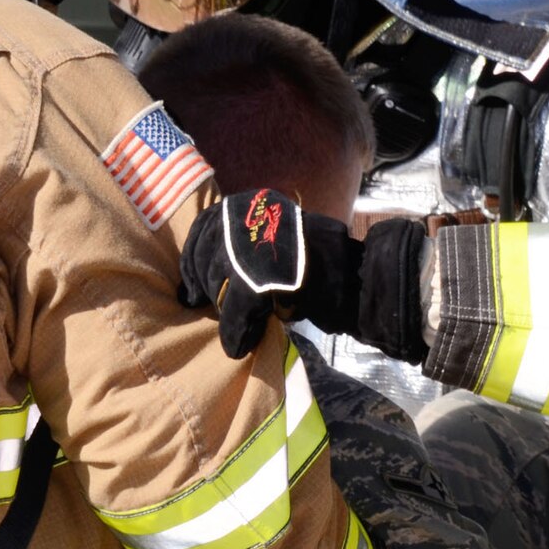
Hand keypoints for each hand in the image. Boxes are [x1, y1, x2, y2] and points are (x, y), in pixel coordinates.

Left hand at [181, 189, 429, 361]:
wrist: (356, 277)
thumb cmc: (319, 262)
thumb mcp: (275, 241)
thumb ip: (245, 249)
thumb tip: (211, 267)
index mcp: (249, 203)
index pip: (203, 228)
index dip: (193, 261)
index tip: (192, 288)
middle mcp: (245, 216)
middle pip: (204, 256)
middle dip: (206, 286)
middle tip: (212, 306)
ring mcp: (249, 247)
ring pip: (216, 284)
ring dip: (223, 311)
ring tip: (236, 327)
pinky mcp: (255, 282)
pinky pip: (234, 313)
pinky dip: (235, 333)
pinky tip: (239, 345)